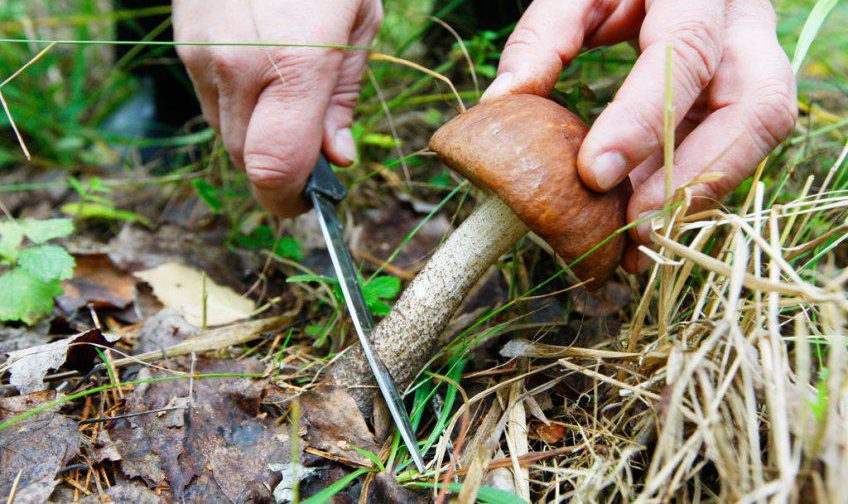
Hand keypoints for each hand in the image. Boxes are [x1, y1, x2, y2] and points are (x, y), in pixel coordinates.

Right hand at [173, 0, 381, 216]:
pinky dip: (237, 106)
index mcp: (293, 64)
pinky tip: (262, 73)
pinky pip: (210, 100)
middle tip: (310, 154)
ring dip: (256, 137)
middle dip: (277, 171)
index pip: (272, 169)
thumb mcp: (359, 23)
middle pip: (246, 160)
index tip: (304, 205)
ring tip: (289, 99)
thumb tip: (335, 160)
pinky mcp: (184, 43)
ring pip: (224, 133)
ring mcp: (201, 54)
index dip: (287, 201)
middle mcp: (237, 66)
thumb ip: (342, 99)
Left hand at [482, 0, 796, 271]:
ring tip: (641, 245)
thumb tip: (503, 100)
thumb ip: (545, 35)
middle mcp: (745, 26)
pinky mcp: (745, 96)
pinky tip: (648, 223)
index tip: (594, 174)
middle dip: (697, 176)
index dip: (644, 119)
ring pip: (755, 137)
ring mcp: (756, 63)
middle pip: (755, 108)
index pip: (684, 55)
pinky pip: (732, 148)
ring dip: (699, 196)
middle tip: (638, 227)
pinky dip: (691, 190)